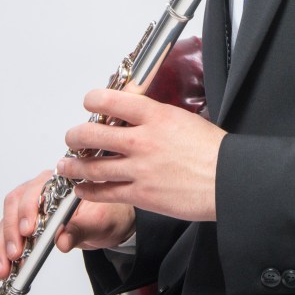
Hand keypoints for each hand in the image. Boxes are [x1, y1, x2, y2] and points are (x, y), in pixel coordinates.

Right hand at [0, 169, 135, 278]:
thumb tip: (61, 241)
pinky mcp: (27, 224)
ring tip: (4, 268)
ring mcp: (31, 207)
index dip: (28, 209)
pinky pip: (9, 235)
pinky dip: (3, 252)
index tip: (28, 231)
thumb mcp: (99, 222)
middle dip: (12, 231)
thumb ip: (80, 230)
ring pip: (8, 221)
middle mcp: (40, 190)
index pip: (34, 189)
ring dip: (3, 245)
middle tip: (15, 254)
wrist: (108, 223)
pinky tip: (3, 267)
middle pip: (15, 204)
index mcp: (58, 182)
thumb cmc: (105, 214)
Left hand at [57, 87, 226, 221]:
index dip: (94, 100)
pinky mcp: (141, 194)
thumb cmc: (213, 151)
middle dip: (76, 136)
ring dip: (74, 165)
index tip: (90, 103)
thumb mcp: (184, 119)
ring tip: (66, 164)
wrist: (228, 179)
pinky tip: (81, 187)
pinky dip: (88, 189)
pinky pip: (104, 192)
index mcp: (155, 116)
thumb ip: (155, 117)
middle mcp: (143, 140)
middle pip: (93, 134)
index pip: (111, 101)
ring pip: (93, 166)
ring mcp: (140, 168)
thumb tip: (135, 113)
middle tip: (72, 137)